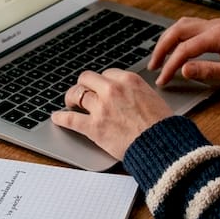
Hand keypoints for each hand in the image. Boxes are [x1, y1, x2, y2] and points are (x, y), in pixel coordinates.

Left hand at [51, 68, 173, 159]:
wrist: (161, 145)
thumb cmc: (162, 125)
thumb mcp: (152, 97)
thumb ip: (135, 92)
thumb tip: (129, 94)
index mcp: (128, 80)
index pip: (107, 73)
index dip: (102, 81)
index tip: (100, 87)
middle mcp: (112, 90)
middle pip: (87, 78)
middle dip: (83, 85)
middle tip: (82, 91)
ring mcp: (101, 108)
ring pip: (76, 95)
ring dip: (71, 98)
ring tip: (70, 102)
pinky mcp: (93, 127)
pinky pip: (70, 119)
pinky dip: (61, 118)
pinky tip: (57, 117)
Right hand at [150, 17, 219, 87]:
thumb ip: (207, 70)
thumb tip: (183, 70)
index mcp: (218, 35)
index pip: (185, 49)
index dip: (171, 65)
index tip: (163, 79)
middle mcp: (214, 25)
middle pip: (178, 31)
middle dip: (162, 47)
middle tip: (153, 66)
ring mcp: (215, 25)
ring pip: (183, 26)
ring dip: (168, 40)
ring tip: (159, 58)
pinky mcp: (218, 29)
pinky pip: (191, 27)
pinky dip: (178, 37)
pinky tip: (174, 48)